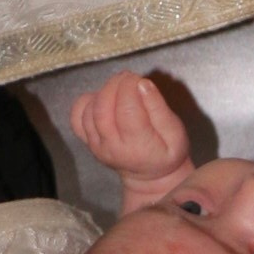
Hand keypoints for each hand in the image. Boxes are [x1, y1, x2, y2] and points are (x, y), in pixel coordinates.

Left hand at [69, 71, 194, 197]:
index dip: (130, 87)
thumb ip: (159, 108)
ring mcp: (96, 145)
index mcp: (138, 145)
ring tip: (119, 87)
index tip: (140, 79)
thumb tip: (143, 84)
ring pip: (88, 110)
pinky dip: (86, 102)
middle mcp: (112, 146)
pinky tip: (103, 99)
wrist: (149, 176)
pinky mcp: (88, 140)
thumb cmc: (165, 153)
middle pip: (103, 108)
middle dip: (115, 85)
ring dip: (103, 91)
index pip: (127, 110)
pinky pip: (77, 117)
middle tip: (129, 78)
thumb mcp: (176, 133)